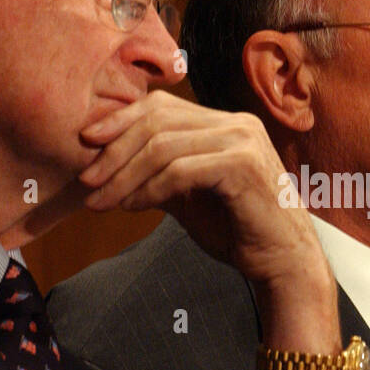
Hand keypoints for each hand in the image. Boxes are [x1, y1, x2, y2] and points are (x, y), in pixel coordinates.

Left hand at [79, 91, 340, 369]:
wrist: (283, 262)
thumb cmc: (238, 230)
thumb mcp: (189, 196)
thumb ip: (159, 175)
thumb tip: (109, 166)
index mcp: (226, 123)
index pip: (162, 106)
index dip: (120, 120)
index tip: (86, 144)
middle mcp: (236, 123)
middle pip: (157, 120)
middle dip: (114, 151)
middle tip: (87, 180)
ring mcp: (242, 141)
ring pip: (163, 146)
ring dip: (124, 175)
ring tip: (101, 200)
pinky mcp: (242, 166)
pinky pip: (180, 171)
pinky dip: (148, 189)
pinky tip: (131, 207)